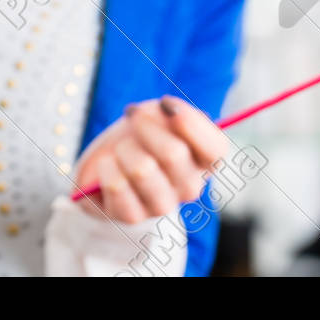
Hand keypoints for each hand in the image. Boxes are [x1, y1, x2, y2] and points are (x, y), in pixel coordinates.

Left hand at [72, 95, 227, 222]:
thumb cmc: (136, 137)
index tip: (166, 103)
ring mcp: (163, 205)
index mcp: (203, 162)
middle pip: (173, 153)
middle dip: (144, 125)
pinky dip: (105, 167)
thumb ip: (167, 113)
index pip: (216, 149)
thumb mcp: (154, 116)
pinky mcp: (133, 217)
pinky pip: (116, 185)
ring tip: (120, 148)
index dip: (190, 122)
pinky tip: (108, 167)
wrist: (103, 164)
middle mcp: (190, 187)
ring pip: (141, 169)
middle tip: (132, 116)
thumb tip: (168, 110)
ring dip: (123, 148)